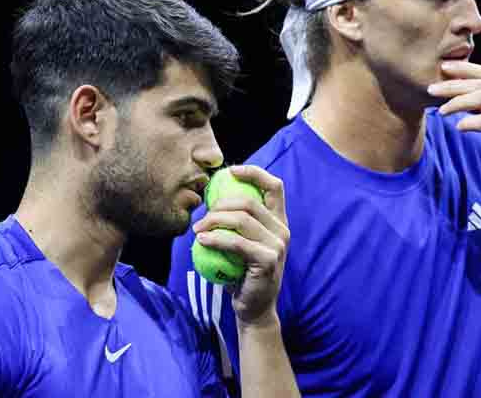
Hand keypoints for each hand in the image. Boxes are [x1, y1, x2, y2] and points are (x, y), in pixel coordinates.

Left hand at [193, 165, 289, 325]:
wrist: (255, 308)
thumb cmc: (243, 274)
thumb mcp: (244, 244)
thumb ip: (238, 224)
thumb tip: (212, 198)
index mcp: (279, 222)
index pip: (275, 186)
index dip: (254, 173)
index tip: (230, 171)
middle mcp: (283, 230)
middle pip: (249, 202)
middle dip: (220, 204)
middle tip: (202, 215)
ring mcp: (278, 245)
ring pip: (242, 220)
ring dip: (213, 221)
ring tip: (198, 230)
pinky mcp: (268, 260)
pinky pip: (236, 243)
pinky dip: (215, 239)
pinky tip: (201, 240)